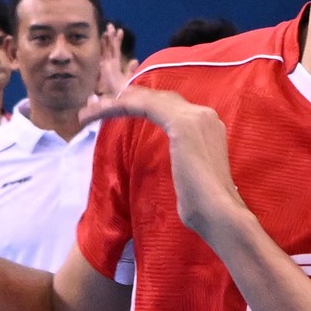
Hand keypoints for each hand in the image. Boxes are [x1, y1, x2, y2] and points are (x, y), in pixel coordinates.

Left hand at [82, 85, 246, 240]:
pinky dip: (118, 107)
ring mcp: (195, 117)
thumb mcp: (191, 175)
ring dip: (115, 102)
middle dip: (128, 96)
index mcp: (209, 126)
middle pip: (159, 97)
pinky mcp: (181, 124)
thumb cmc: (205, 205)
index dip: (145, 103)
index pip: (171, 106)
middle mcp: (204, 114)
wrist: (219, 213)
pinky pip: (143, 106)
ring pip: (147, 99)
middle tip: (101, 103)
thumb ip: (185, 161)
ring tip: (91, 110)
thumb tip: (181, 168)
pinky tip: (100, 112)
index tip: (121, 107)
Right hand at [93, 28, 133, 98]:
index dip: (116, 42)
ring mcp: (106, 66)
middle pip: (110, 49)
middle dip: (110, 37)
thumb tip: (135, 60)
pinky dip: (106, 44)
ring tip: (110, 26)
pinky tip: (105, 35)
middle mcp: (108, 66)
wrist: (118, 100)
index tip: (120, 31)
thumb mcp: (128, 80)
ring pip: (108, 49)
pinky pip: (106, 53)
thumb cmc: (122, 94)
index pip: (114, 52)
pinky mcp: (105, 67)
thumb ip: (131, 70)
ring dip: (109, 38)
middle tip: (111, 25)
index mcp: (112, 69)